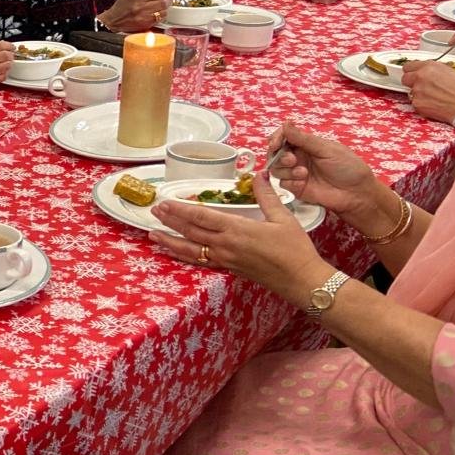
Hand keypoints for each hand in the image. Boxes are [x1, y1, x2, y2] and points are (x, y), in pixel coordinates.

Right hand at [0, 41, 13, 92]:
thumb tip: (0, 45)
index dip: (8, 45)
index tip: (11, 46)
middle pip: (5, 55)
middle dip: (11, 53)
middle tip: (10, 53)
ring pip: (6, 66)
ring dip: (9, 62)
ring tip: (6, 61)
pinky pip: (3, 76)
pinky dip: (5, 72)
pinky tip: (1, 70)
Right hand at [98, 0, 172, 31]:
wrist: (113, 21)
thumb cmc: (121, 6)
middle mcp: (141, 7)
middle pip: (164, 2)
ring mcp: (144, 17)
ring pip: (164, 12)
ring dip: (165, 8)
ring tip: (161, 6)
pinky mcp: (145, 25)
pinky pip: (159, 19)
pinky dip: (161, 15)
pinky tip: (157, 12)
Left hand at [149, 171, 327, 298]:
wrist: (301, 280)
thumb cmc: (295, 249)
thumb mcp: (283, 217)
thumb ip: (267, 195)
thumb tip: (258, 174)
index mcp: (238, 229)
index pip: (201, 217)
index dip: (180, 209)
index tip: (165, 202)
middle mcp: (226, 245)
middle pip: (191, 232)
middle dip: (170, 221)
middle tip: (154, 211)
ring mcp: (226, 259)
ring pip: (191, 250)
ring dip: (171, 241)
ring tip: (153, 234)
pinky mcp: (229, 269)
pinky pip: (201, 261)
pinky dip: (185, 256)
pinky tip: (176, 253)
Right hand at [266, 122, 390, 227]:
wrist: (357, 193)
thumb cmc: (348, 167)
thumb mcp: (326, 149)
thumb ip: (304, 138)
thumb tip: (286, 123)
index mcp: (306, 145)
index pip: (284, 137)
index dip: (276, 139)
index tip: (276, 143)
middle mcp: (299, 157)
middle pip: (275, 153)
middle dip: (280, 156)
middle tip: (292, 160)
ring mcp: (296, 173)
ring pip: (276, 169)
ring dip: (286, 170)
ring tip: (303, 173)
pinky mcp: (296, 188)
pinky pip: (283, 184)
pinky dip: (291, 182)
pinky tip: (303, 183)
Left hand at [402, 59, 454, 124]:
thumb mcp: (453, 72)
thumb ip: (438, 72)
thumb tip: (434, 76)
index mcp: (430, 67)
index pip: (409, 66)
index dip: (413, 71)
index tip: (416, 74)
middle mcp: (420, 77)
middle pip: (405, 78)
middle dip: (412, 82)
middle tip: (423, 86)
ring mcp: (417, 91)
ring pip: (411, 92)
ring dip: (419, 94)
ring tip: (434, 97)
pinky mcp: (417, 104)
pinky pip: (415, 103)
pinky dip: (422, 104)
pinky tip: (435, 105)